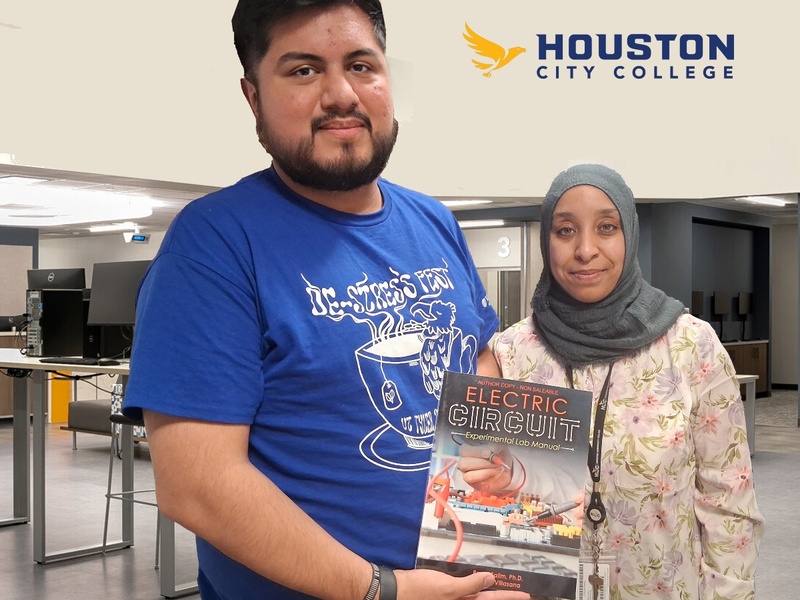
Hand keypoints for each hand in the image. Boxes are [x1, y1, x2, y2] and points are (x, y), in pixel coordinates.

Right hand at [395, 568, 530, 598]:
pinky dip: (473, 590)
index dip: (509, 597)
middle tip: (518, 594)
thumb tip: (491, 579)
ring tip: (499, 589)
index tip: (525, 596)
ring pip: (475, 598)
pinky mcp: (443, 596)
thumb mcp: (448, 587)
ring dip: (487, 594)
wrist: (395, 591)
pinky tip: (477, 585)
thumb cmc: (419, 591)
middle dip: (500, 597)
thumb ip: (471, 584)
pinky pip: (463, 594)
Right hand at [457, 443, 514, 494]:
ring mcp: (467, 475)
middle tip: (497, 462)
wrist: (506, 465)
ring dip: (488, 472)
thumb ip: (492, 448)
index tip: (489, 453)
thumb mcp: (497, 446)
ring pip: (470, 476)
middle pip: (464, 464)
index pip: (464, 450)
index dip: (477, 452)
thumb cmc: (499, 453)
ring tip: (499, 467)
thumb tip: (489, 454)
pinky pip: (479, 484)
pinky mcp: (475, 485)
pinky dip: (491, 478)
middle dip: (483, 463)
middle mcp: (463, 462)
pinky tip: (497, 473)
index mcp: (465, 449)